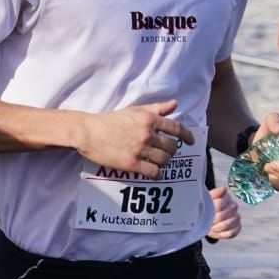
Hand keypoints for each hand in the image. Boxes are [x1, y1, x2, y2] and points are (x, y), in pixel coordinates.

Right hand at [75, 98, 192, 178]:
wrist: (88, 132)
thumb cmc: (109, 120)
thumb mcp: (133, 110)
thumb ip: (156, 108)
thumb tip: (175, 104)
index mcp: (148, 119)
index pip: (176, 128)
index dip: (187, 135)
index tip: (191, 141)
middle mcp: (147, 134)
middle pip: (172, 147)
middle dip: (171, 151)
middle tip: (166, 153)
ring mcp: (139, 149)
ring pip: (164, 160)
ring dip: (164, 162)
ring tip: (157, 161)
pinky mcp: (131, 163)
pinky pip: (153, 172)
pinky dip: (157, 174)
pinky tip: (153, 173)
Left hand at [206, 185, 241, 241]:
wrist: (208, 219)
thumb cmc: (207, 207)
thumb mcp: (207, 199)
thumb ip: (215, 193)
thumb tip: (224, 189)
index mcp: (226, 198)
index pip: (220, 204)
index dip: (211, 211)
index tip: (206, 213)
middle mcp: (234, 206)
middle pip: (223, 216)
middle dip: (212, 220)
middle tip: (206, 221)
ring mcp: (237, 217)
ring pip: (227, 225)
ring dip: (216, 228)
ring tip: (210, 226)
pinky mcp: (238, 227)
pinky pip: (232, 233)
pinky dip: (222, 234)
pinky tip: (216, 231)